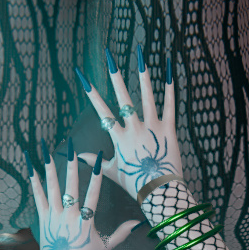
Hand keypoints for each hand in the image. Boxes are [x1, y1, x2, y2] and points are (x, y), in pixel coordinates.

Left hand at [28, 143, 136, 249]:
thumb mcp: (105, 249)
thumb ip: (120, 234)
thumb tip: (137, 224)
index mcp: (86, 221)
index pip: (93, 193)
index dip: (96, 175)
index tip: (98, 159)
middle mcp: (69, 215)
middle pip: (71, 185)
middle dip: (71, 164)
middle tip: (70, 146)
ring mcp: (54, 216)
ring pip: (52, 188)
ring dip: (50, 168)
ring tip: (46, 150)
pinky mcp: (43, 219)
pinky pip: (38, 198)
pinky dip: (35, 183)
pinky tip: (31, 170)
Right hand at [78, 45, 179, 199]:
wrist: (159, 192)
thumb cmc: (135, 184)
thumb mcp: (113, 172)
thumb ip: (97, 161)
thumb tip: (79, 156)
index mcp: (120, 138)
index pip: (103, 112)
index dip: (92, 94)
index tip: (84, 79)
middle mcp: (134, 129)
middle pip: (123, 98)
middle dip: (115, 77)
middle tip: (110, 59)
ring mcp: (152, 127)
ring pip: (146, 97)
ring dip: (143, 77)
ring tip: (140, 57)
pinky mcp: (169, 130)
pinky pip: (169, 106)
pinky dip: (169, 90)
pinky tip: (169, 74)